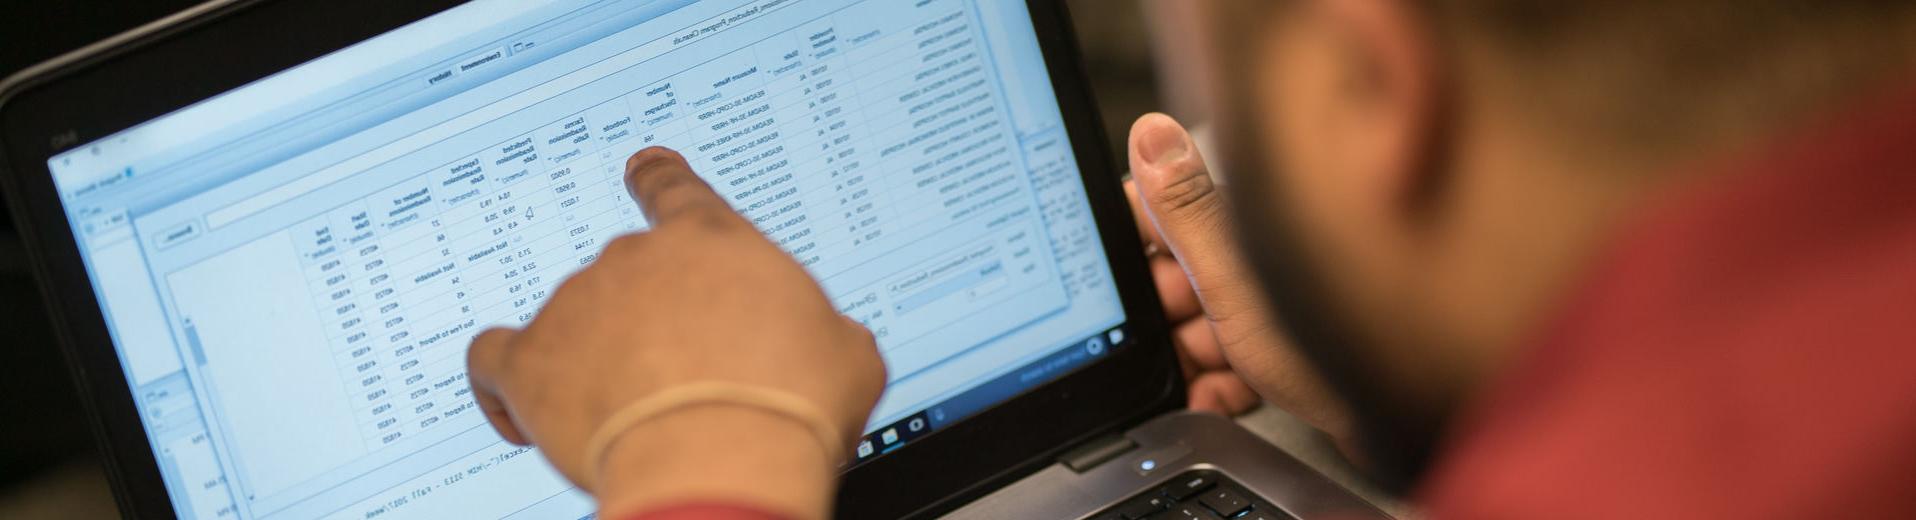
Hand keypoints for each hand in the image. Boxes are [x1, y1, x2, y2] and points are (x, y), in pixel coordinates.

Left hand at [465, 147, 885, 519]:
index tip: (643, 170)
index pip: (673, 189)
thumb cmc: (789, 405)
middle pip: (629, 277)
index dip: (657, 180)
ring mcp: (575, 304)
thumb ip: (817, 327)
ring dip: (596, 362)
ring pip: (573, 324)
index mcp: (711, 240)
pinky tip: (523, 415)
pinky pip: (494, 362)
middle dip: (651, 326)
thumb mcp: (844, 352)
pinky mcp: (530, 362)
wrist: (723, 463)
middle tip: (688, 383)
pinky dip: (505, 389)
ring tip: (640, 422)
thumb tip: (820, 345)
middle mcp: (635, 257)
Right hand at [1125, 113, 1353, 440]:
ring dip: (1186, 356)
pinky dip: (1219, 383)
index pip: (1162, 211)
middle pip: (1175, 277)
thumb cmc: (1328, 347)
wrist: (1400, 417)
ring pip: (1200, 325)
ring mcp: (1269, 308)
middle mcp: (1254, 260)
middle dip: (1158, 314)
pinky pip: (1232, 363)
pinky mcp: (1285, 354)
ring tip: (1195, 375)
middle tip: (1159, 338)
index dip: (1130, 240)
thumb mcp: (1233, 280)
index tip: (1111, 275)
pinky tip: (1221, 396)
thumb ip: (1186, 210)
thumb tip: (1151, 132)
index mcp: (1240, 226)